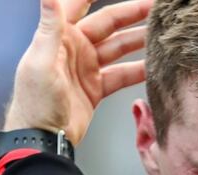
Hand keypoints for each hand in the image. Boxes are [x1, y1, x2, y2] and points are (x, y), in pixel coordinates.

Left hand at [4, 0, 151, 145]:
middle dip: (131, 13)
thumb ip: (49, 27)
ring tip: (162, 33)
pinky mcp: (96, 87)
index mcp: (60, 36)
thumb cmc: (34, 101)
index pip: (78, 4)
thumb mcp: (41, 62)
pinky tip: (156, 65)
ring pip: (119, 47)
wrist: (43, 138)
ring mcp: (87, 68)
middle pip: (108, 23)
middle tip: (155, 6)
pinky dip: (139, 70)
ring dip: (140, 39)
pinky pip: (122, 74)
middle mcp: (75, 48)